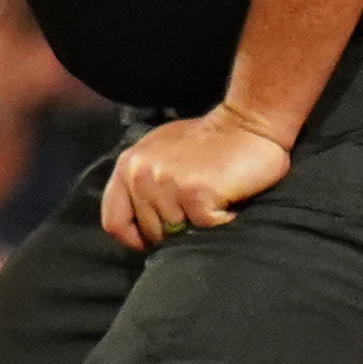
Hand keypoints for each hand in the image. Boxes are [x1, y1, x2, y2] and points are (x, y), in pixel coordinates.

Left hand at [104, 106, 292, 249]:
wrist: (248, 124)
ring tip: (213, 200)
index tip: (157, 239)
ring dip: (199, 225)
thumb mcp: (160, 153)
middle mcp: (140, 174)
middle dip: (175, 231)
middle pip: (150, 231)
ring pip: (176, 232)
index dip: (135, 238)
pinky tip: (227, 202)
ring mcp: (166, 183)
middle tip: (198, 211)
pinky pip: (203, 227)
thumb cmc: (208, 141)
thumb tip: (139, 223)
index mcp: (127, 166)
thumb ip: (142, 182)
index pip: (114, 222)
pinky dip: (221, 221)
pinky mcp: (193, 192)